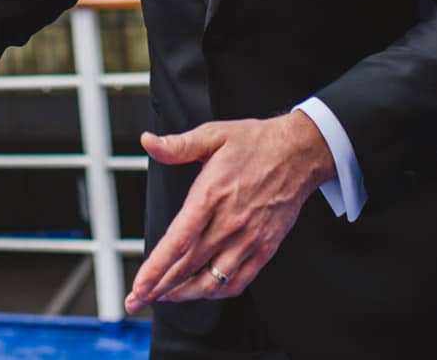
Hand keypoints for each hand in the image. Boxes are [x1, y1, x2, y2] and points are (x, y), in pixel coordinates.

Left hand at [123, 112, 333, 313]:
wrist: (299, 152)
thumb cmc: (255, 142)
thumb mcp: (213, 135)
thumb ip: (177, 145)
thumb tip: (148, 142)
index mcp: (211, 195)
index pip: (178, 241)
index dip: (156, 268)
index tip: (138, 286)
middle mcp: (229, 223)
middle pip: (188, 267)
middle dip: (158, 288)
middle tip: (137, 300)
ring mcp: (249, 239)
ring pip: (211, 281)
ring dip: (184, 294)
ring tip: (163, 298)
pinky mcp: (265, 248)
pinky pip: (238, 282)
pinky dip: (216, 292)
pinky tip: (200, 291)